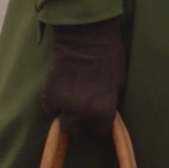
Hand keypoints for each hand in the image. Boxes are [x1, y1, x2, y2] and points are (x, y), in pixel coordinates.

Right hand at [42, 18, 124, 139]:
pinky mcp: (48, 93)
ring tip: (72, 99)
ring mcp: (62, 104)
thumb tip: (108, 110)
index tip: (98, 116)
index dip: (99, 123)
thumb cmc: (109, 56)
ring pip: (61, 121)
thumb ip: (112, 101)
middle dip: (81, 123)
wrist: (86, 36)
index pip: (99, 131)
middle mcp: (81, 112)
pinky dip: (55, 103)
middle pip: (76, 130)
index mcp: (102, 111)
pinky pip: (50, 108)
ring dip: (67, 113)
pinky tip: (62, 90)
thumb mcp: (120, 82)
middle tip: (83, 110)